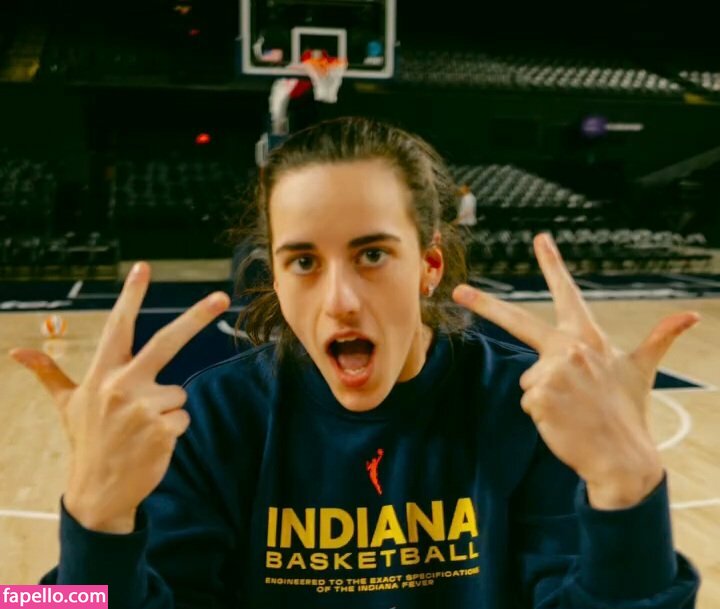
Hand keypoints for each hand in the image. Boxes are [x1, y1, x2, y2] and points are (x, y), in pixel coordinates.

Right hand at [9, 262, 229, 531]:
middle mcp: (121, 386)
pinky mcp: (163, 428)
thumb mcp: (67, 406)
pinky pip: (183, 417)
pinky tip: (152, 444)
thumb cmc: (87, 442)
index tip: (144, 267)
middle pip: (166, 342)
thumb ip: (49, 374)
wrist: (99, 492)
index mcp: (102, 376)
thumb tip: (15, 352)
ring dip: (167, 409)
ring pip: (178, 393)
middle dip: (196, 317)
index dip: (131, 295)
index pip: (118, 327)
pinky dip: (174, 429)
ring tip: (142, 430)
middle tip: (221, 297)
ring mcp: (142, 407)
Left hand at [452, 234, 699, 508]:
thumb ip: (660, 338)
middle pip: (517, 321)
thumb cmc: (628, 411)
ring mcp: (552, 371)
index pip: (568, 294)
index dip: (553, 264)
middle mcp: (568, 348)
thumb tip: (693, 315)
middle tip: (459, 291)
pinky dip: (541, 413)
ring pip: (529, 378)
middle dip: (484, 303)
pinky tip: (564, 420)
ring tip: (572, 408)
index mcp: (588, 338)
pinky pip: (528, 400)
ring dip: (545, 394)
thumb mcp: (640, 370)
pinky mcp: (538, 395)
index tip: (539, 238)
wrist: (622, 458)